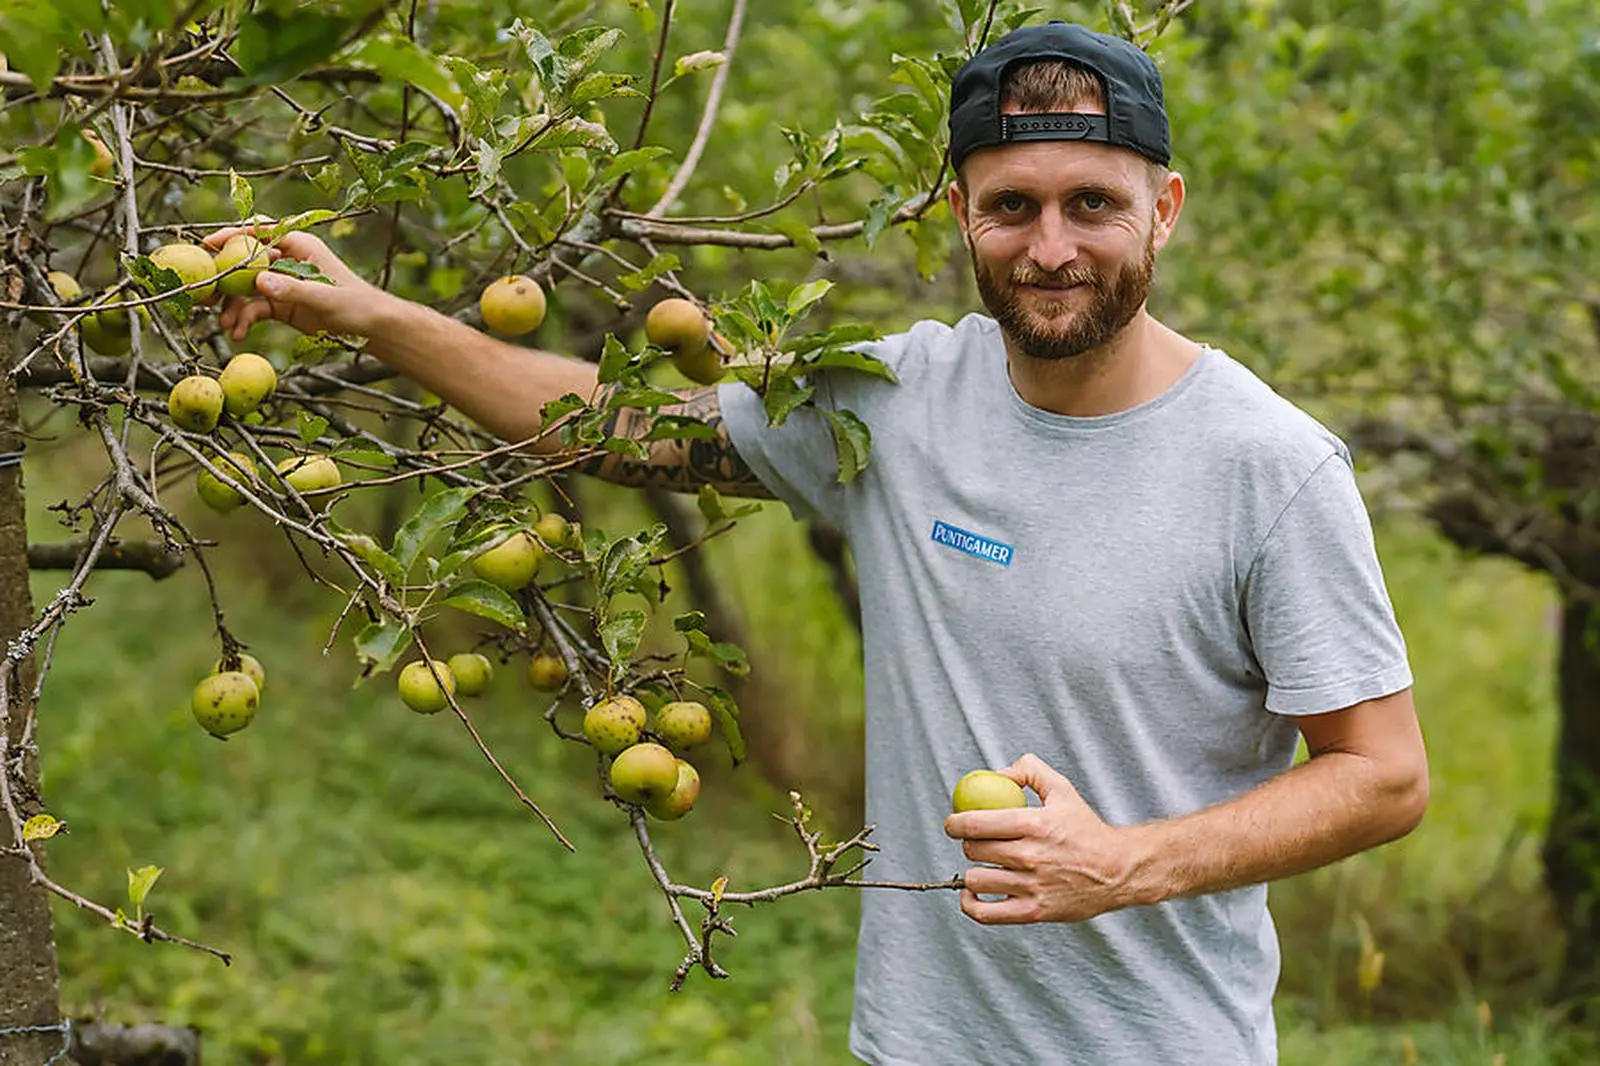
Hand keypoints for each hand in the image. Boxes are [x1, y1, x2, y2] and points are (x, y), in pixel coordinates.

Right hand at [203, 224, 393, 341]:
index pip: (258, 233)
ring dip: (232, 306)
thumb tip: (259, 281)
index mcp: (299, 245)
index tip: (207, 246)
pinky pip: (255, 308)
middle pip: (244, 261)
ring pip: (245, 288)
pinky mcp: (282, 305)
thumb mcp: (326, 298)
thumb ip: (293, 289)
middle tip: (204, 295)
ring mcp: (282, 283)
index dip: (231, 236)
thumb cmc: (358, 305)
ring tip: (225, 326)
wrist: (373, 329)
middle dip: (223, 278)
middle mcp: (287, 260)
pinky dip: (244, 320)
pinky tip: (237, 334)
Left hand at [942, 753, 1151, 924]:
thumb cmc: (1087, 831)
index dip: (955, 823)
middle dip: (967, 843)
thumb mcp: (1063, 789)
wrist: (1118, 871)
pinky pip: (986, 913)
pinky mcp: (1033, 912)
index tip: (953, 823)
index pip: (976, 823)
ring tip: (984, 865)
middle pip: (973, 850)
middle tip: (976, 842)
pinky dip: (971, 904)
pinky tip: (974, 893)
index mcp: (1034, 825)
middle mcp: (1030, 856)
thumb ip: (1029, 771)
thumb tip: (997, 774)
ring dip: (973, 870)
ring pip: (976, 879)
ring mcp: (1030, 887)